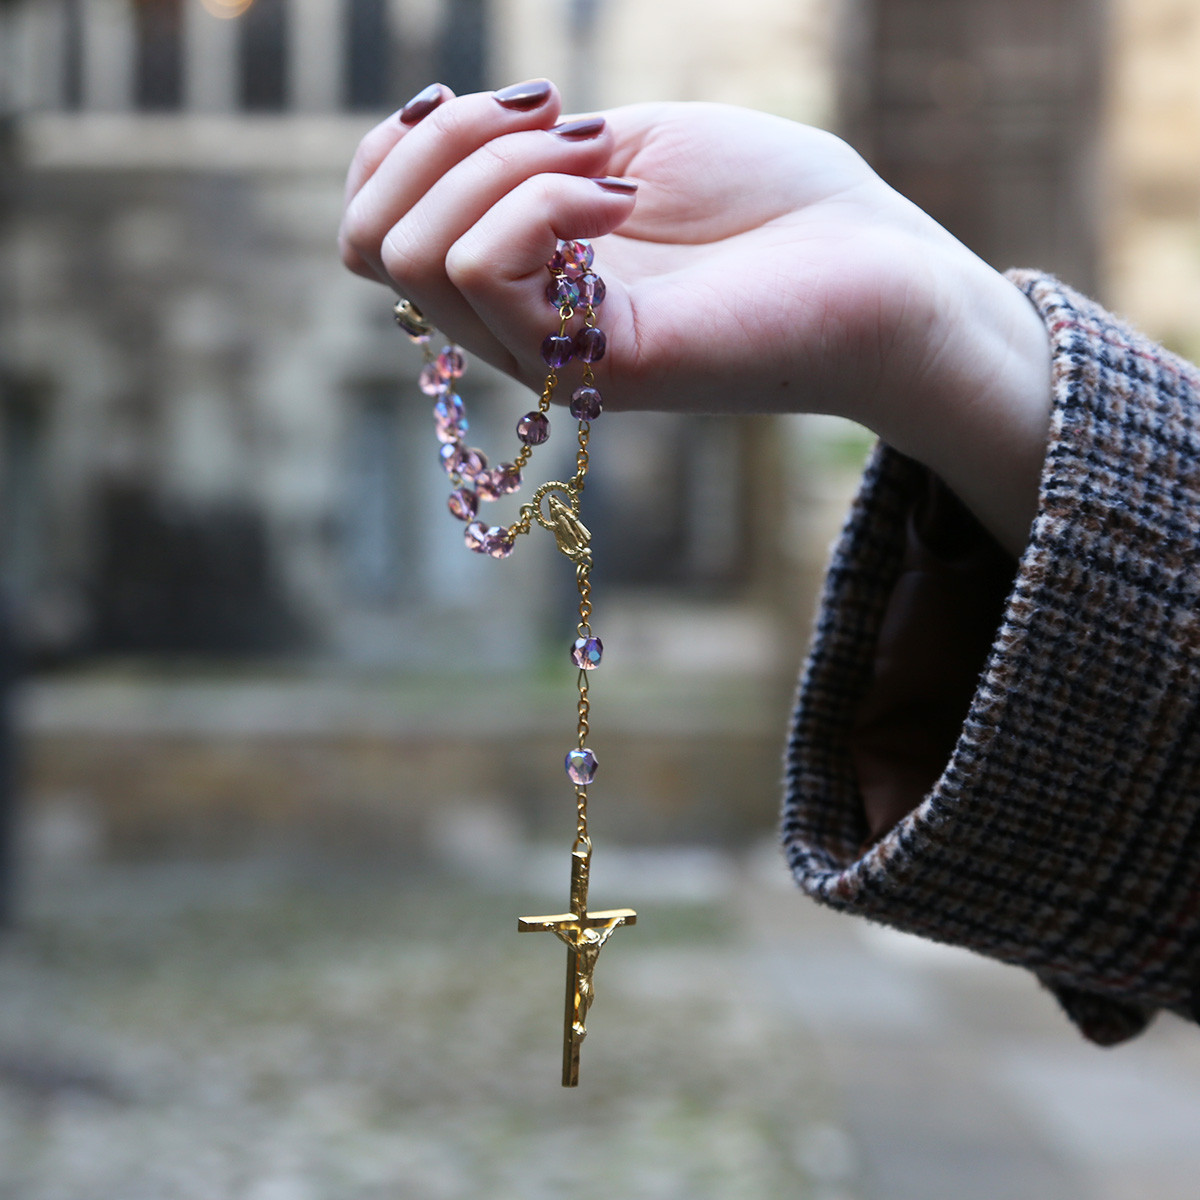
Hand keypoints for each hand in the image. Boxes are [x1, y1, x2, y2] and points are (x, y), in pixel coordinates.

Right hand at [340, 83, 1050, 552]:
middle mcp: (517, 327)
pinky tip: (625, 199)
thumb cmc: (771, 199)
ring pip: (418, 254)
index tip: (513, 101)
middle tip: (564, 121)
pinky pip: (485, 272)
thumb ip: (519, 152)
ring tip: (606, 163)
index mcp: (519, 275)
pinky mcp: (591, 370)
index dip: (404, 143)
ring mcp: (548, 358)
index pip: (375, 226)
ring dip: (500, 170)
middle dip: (444, 143)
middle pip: (372, 240)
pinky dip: (542, 201)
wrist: (875, 265)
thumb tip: (427, 128)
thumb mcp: (619, 144)